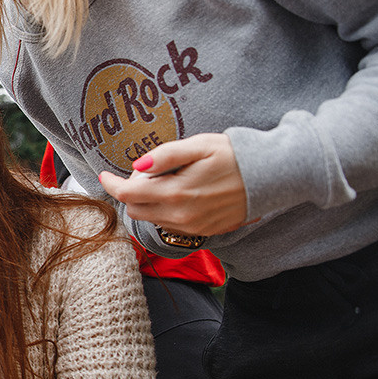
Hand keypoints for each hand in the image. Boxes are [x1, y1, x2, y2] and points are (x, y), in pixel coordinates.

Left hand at [98, 133, 248, 236]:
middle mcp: (181, 215)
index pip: (128, 195)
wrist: (272, 176)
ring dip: (148, 203)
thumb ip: (165, 156)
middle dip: (131, 193)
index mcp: (177, 192)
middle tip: (147, 173)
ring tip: (168, 181)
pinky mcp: (202, 232)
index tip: (105, 175)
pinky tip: (181, 194)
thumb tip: (137, 165)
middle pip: (135, 210)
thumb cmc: (234, 155)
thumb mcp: (199, 146)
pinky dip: (165, 211)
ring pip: (152, 219)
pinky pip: (170, 225)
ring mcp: (192, 227)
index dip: (112, 184)